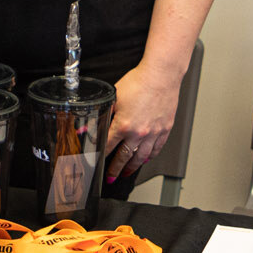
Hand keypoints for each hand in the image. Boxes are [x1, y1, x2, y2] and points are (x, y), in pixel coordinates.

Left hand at [104, 63, 179, 183]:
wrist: (161, 75)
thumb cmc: (139, 82)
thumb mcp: (114, 98)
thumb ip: (101, 115)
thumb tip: (86, 126)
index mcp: (124, 125)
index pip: (108, 147)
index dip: (101, 157)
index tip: (97, 164)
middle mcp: (139, 133)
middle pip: (124, 157)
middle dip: (115, 169)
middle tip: (111, 177)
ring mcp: (154, 133)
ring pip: (141, 157)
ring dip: (132, 167)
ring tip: (126, 172)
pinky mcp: (165, 130)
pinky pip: (157, 149)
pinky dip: (150, 156)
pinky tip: (145, 159)